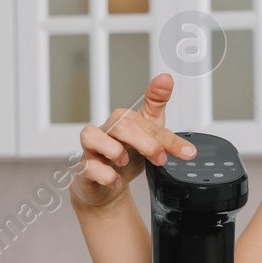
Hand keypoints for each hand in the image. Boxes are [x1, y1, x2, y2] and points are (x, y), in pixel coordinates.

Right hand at [71, 74, 196, 211]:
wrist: (106, 184)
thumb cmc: (126, 153)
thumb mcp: (148, 132)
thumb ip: (158, 108)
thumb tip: (166, 78)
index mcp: (126, 120)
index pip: (147, 119)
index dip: (164, 120)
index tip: (177, 116)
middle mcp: (107, 130)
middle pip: (123, 125)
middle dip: (147, 143)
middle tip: (161, 159)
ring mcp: (92, 149)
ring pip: (92, 136)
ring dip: (114, 150)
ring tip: (125, 162)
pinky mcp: (85, 168)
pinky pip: (89, 167)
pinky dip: (105, 175)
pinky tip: (116, 180)